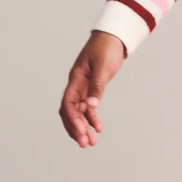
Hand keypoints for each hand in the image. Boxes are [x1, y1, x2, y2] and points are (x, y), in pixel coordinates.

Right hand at [59, 30, 126, 147]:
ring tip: (92, 142)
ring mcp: (83, 88)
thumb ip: (97, 86)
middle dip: (76, 128)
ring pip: (80, 113)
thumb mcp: (103, 67)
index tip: (81, 131)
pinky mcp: (92, 89)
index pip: (68, 103)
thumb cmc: (106, 48)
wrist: (113, 38)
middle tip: (85, 143)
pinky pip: (88, 108)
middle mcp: (76, 86)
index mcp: (75, 79)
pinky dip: (92, 119)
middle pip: (70, 112)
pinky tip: (98, 129)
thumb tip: (91, 106)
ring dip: (84, 127)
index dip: (73, 119)